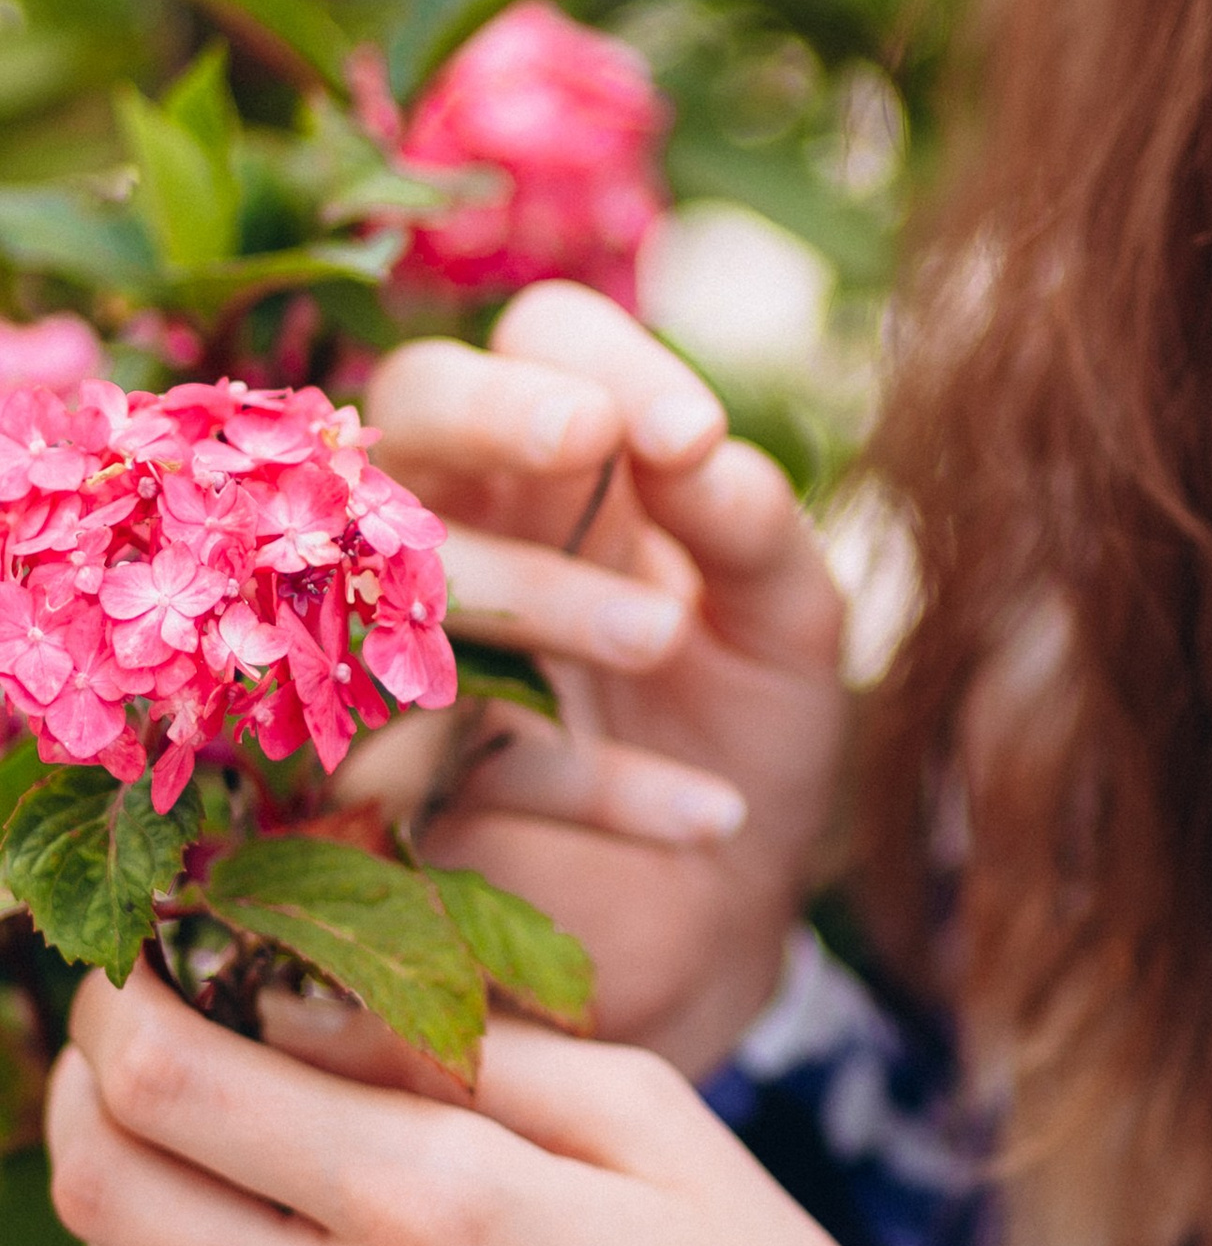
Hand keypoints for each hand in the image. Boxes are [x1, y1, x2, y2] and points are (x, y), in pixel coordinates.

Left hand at [47, 971, 1096, 1245]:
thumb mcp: (652, 1118)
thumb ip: (469, 1045)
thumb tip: (307, 990)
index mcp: (437, 1206)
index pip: (172, 1081)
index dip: (126, 998)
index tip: (149, 955)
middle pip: (104, 1188)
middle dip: (96, 1082)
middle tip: (145, 1034)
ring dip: (124, 1213)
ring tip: (200, 1160)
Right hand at [356, 282, 855, 1070]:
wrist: (718, 903)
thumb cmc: (744, 720)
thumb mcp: (787, 622)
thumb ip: (749, 522)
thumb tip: (685, 444)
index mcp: (564, 458)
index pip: (545, 341)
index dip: (600, 365)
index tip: (686, 433)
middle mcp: (466, 518)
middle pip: (416, 403)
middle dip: (491, 409)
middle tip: (587, 442)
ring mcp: (405, 639)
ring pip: (399, 565)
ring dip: (534, 589)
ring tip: (662, 636)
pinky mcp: (390, 776)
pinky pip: (445, 749)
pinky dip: (588, 779)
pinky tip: (709, 812)